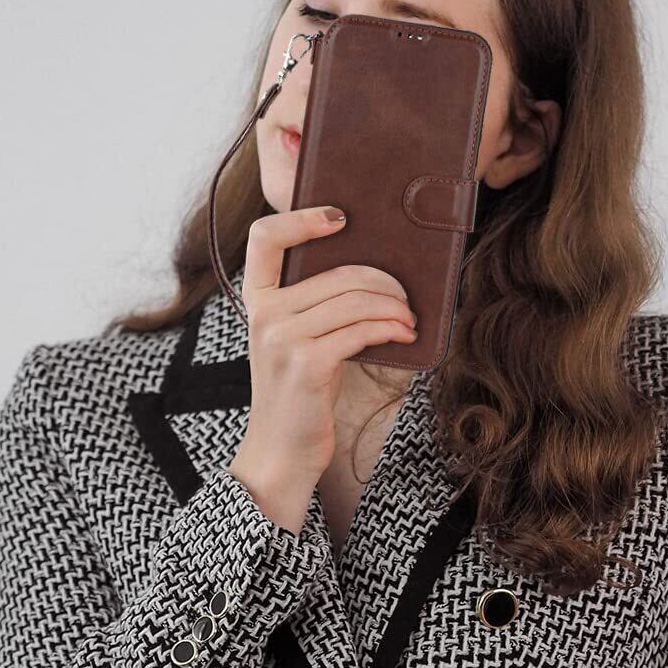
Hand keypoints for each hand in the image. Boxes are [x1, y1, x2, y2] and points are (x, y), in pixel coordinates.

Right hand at [228, 207, 417, 529]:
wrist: (283, 450)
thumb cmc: (302, 393)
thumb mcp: (298, 341)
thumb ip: (316, 306)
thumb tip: (375, 274)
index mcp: (256, 299)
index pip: (263, 236)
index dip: (301, 217)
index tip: (341, 217)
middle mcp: (262, 313)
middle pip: (338, 273)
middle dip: (385, 281)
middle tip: (407, 299)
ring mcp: (280, 337)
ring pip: (355, 300)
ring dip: (395, 308)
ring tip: (411, 321)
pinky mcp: (305, 363)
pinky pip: (361, 329)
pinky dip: (391, 329)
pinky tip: (405, 335)